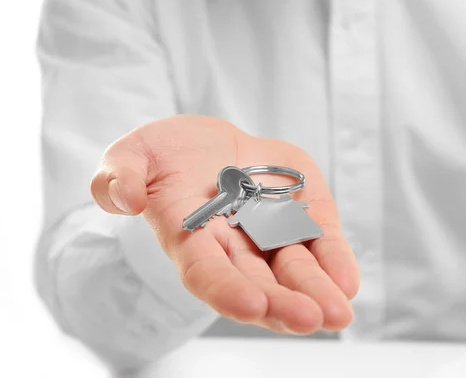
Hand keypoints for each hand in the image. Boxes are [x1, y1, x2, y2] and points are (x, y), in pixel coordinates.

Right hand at [90, 115, 359, 334]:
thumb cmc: (164, 156)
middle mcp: (233, 247)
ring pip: (294, 269)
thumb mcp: (131, 154)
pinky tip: (346, 281)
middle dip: (282, 303)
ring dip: (316, 292)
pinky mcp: (300, 213)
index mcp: (190, 239)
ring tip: (338, 312)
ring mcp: (270, 233)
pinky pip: (319, 240)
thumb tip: (128, 198)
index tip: (249, 305)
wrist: (208, 145)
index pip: (206, 272)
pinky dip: (334, 260)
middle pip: (258, 282)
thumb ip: (119, 175)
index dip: (225, 289)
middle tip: (310, 318)